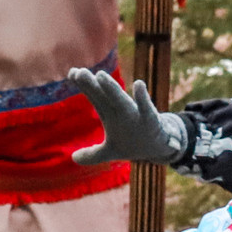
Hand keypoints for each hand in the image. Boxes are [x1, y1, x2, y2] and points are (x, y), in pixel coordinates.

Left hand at [69, 67, 184, 166]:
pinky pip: (146, 108)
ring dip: (111, 89)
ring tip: (100, 75)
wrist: (159, 148)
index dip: (84, 85)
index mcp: (110, 114)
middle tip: (79, 72)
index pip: (95, 96)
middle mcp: (121, 110)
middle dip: (92, 85)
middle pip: (103, 96)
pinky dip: (143, 98)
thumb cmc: (132, 143)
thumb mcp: (110, 151)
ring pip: (121, 101)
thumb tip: (73, 158)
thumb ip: (92, 154)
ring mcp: (136, 114)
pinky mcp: (150, 120)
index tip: (72, 73)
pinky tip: (139, 84)